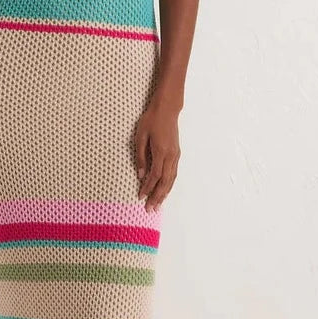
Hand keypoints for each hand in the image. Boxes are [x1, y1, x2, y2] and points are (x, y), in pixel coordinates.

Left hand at [133, 96, 180, 211]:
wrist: (167, 108)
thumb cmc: (151, 120)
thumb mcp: (140, 136)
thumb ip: (141, 156)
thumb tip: (141, 174)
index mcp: (161, 152)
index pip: (154, 176)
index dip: (147, 188)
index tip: (140, 197)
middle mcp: (170, 156)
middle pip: (164, 182)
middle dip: (157, 197)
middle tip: (150, 209)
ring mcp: (175, 155)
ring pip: (171, 179)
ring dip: (164, 193)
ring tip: (158, 205)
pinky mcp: (176, 154)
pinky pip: (174, 173)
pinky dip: (169, 185)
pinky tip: (165, 191)